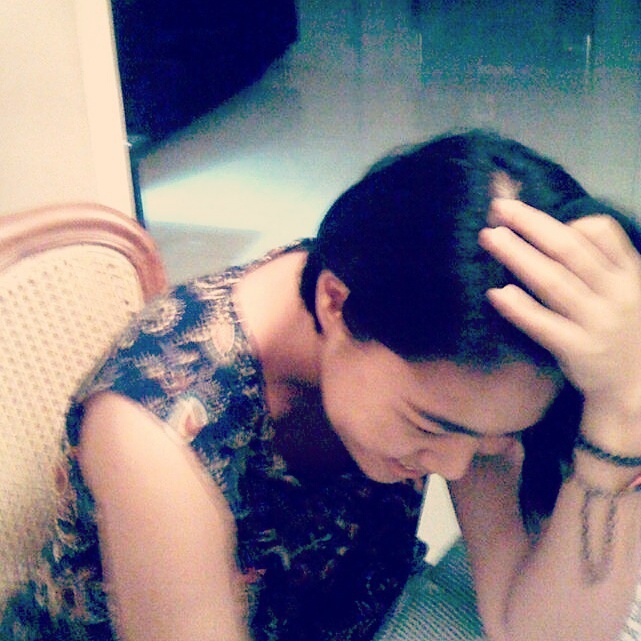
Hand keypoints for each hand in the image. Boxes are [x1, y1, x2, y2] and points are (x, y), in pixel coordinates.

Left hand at [478, 199, 640, 427]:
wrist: (634, 386)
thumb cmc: (620, 328)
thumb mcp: (624, 289)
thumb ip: (601, 259)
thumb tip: (564, 224)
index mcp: (628, 274)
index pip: (601, 233)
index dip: (561, 217)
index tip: (524, 207)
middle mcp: (615, 294)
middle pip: (569, 250)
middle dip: (531, 225)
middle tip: (497, 208)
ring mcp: (597, 322)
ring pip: (553, 282)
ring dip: (518, 256)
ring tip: (489, 237)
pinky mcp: (578, 349)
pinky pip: (544, 324)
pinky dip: (520, 308)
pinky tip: (495, 292)